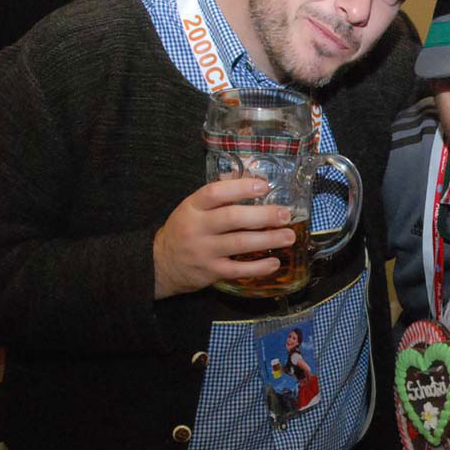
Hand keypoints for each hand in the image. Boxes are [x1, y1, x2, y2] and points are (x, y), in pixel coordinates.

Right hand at [152, 177, 295, 299]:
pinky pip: (238, 270)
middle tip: (286, 214)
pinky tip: (275, 262)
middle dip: (263, 215)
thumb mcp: (193, 208)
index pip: (215, 192)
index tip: (264, 186)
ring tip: (289, 236)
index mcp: (192, 207)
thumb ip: (219, 195)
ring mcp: (203, 251)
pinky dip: (258, 267)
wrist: (161, 263)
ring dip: (268, 239)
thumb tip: (252, 177)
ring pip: (239, 243)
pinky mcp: (210, 272)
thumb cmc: (185, 230)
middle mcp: (197, 227)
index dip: (240, 187)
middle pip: (232, 218)